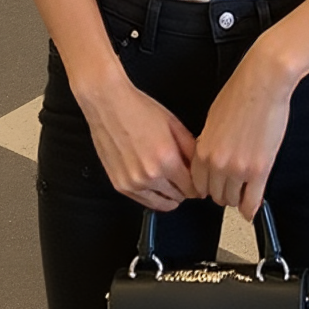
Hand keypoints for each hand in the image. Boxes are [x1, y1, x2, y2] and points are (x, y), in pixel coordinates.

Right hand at [77, 67, 197, 211]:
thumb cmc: (140, 110)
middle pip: (178, 197)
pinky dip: (152, 195)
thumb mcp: (173, 124)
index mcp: (167, 160)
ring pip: (160, 204)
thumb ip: (190, 149)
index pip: (191, 188)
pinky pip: (142, 201)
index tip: (198, 182)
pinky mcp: (119, 185)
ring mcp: (133, 183)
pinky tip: (154, 183)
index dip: (197, 186)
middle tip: (183, 179)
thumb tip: (200, 169)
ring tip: (169, 182)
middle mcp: (150, 176)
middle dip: (184, 190)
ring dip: (169, 196)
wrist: (108, 105)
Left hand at [191, 47, 294, 220]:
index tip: (212, 188)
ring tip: (242, 192)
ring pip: (232, 200)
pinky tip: (251, 209)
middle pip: (214, 195)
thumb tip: (209, 156)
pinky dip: (251, 209)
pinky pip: (252, 201)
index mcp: (203, 149)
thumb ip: (208, 143)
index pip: (197, 184)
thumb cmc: (240, 94)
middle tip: (230, 188)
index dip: (206, 187)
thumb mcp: (212, 119)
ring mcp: (238, 169)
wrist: (262, 83)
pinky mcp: (259, 170)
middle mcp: (217, 162)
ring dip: (237, 199)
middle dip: (222, 193)